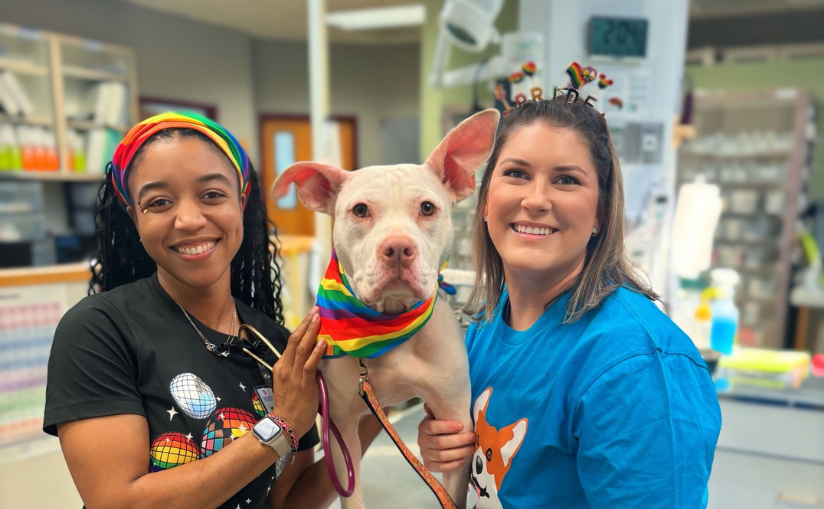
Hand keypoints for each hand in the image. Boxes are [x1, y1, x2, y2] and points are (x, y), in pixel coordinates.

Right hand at [270, 307, 325, 439]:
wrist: (285, 423)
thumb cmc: (290, 404)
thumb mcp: (289, 382)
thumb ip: (297, 368)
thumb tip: (311, 356)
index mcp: (281, 366)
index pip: (291, 342)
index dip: (301, 328)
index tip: (310, 316)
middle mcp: (285, 367)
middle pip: (295, 340)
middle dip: (306, 324)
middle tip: (316, 310)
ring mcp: (293, 375)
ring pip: (301, 348)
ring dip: (311, 332)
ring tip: (319, 319)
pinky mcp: (303, 383)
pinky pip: (310, 364)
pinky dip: (316, 352)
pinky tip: (322, 342)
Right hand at [417, 403, 475, 471]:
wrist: (434, 441)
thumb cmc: (441, 426)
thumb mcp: (438, 416)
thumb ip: (440, 409)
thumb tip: (439, 398)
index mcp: (424, 427)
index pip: (432, 427)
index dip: (446, 427)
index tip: (461, 425)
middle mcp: (422, 441)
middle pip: (440, 442)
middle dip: (458, 440)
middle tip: (472, 437)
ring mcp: (425, 454)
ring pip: (442, 455)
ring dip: (458, 453)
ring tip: (471, 448)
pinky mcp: (429, 465)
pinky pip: (440, 467)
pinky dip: (452, 464)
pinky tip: (462, 460)